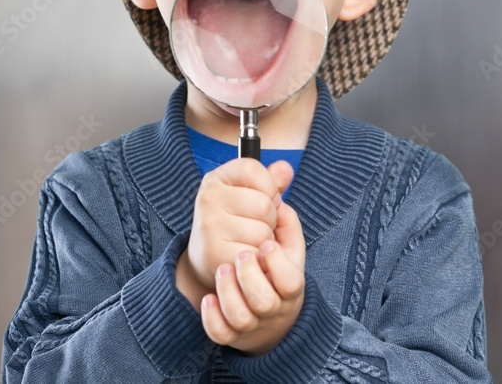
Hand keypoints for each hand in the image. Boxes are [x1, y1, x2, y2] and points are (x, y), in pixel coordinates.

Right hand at [176, 159, 293, 307]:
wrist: (210, 258)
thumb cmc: (237, 222)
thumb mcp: (253, 195)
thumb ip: (272, 181)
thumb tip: (286, 169)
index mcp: (216, 178)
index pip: (253, 169)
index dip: (269, 186)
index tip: (263, 198)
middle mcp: (208, 198)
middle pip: (264, 204)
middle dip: (270, 218)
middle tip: (254, 224)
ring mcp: (209, 226)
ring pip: (262, 233)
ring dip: (265, 241)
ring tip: (250, 241)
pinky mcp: (214, 253)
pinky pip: (256, 255)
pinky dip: (258, 259)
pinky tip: (246, 255)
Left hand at [200, 196, 306, 355]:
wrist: (263, 312)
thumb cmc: (273, 265)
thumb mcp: (287, 240)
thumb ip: (284, 206)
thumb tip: (281, 169)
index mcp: (292, 285)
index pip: (290, 279)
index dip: (275, 256)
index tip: (266, 237)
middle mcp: (273, 307)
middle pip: (264, 296)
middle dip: (250, 265)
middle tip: (243, 251)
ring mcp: (251, 323)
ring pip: (240, 315)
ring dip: (230, 289)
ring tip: (224, 268)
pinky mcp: (230, 334)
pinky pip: (220, 332)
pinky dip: (213, 316)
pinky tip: (209, 297)